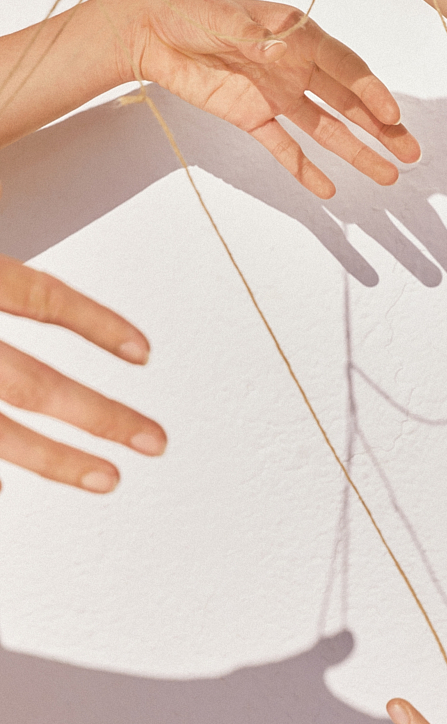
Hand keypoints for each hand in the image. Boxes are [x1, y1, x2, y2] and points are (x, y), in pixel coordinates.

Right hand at [0, 253, 165, 491]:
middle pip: (31, 384)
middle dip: (100, 416)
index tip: (143, 352)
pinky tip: (6, 485)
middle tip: (155, 440)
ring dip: (55, 460)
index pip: (38, 297)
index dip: (95, 322)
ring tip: (107, 478)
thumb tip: (26, 239)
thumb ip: (6, 270)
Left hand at [120, 0, 419, 198]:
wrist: (150, 30)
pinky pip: (285, 147)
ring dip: (358, 151)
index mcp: (298, 33)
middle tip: (411, 152)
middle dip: (381, 128)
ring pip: (327, 128)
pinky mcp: (254, 116)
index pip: (344, 66)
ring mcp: (277, 93)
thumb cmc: (190, 12)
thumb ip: (255, 38)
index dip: (370, 91)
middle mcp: (297, 65)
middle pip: (348, 101)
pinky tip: (329, 191)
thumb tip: (284, 54)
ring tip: (388, 176)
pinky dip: (305, 169)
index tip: (392, 114)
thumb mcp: (223, 19)